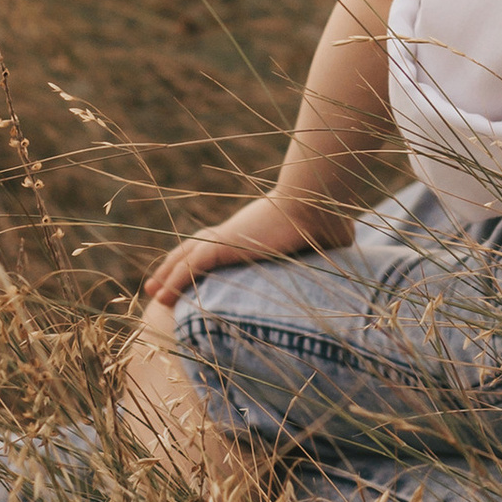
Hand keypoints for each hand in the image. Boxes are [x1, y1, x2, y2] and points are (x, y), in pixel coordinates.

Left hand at [138, 193, 351, 309]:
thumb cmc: (324, 219)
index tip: (188, 271)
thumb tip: (348, 260)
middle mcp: (232, 233)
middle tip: (156, 286)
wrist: (315, 203)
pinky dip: (173, 281)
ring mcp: (226, 237)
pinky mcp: (224, 245)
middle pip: (192, 249)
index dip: (199, 258)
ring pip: (185, 258)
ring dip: (166, 275)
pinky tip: (161, 297)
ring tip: (152, 294)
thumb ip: (322, 254)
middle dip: (172, 267)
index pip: (216, 245)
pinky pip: (190, 267)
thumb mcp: (322, 243)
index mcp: (250, 232)